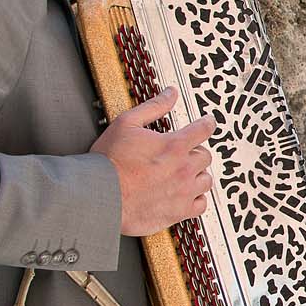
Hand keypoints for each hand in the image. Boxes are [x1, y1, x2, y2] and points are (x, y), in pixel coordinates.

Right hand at [91, 88, 215, 235]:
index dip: (206, 123)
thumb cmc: (109, 162)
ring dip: (197, 174)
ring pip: (205, 180)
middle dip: (195, 152)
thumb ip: (153, 107)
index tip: (206, 124)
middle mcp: (184, 169)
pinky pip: (201, 204)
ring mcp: (183, 191)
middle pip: (205, 156)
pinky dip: (196, 198)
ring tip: (182, 173)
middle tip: (183, 153)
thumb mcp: (127, 123)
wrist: (99, 195)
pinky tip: (185, 194)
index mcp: (175, 145)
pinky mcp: (178, 212)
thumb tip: (170, 93)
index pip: (204, 129)